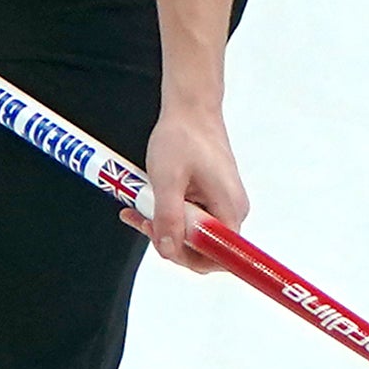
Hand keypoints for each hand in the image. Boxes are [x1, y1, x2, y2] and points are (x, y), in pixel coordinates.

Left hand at [137, 98, 247, 272]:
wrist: (189, 109)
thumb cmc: (181, 138)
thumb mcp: (167, 180)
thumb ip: (168, 217)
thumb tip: (168, 250)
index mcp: (230, 208)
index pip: (219, 257)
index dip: (188, 258)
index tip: (161, 244)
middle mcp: (231, 210)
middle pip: (203, 248)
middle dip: (168, 240)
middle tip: (142, 221)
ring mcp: (221, 203)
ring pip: (192, 233)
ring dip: (163, 227)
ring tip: (137, 211)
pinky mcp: (210, 197)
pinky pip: (189, 217)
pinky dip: (166, 214)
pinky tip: (144, 205)